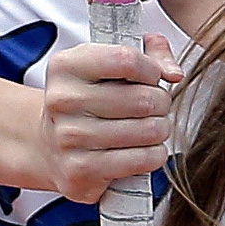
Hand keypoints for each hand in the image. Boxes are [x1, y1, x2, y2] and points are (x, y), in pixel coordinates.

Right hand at [38, 35, 179, 203]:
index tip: (151, 78)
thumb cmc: (90, 102)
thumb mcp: (110, 65)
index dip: (152, 70)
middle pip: (143, 99)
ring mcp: (69, 138)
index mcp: (66, 66)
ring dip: (160, 130)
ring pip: (148, 131)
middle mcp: (62, 100)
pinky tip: (142, 150)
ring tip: (148, 129)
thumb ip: (151, 55)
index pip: (127, 60)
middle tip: (154, 108)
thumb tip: (174, 73)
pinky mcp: (80, 170)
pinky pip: (142, 160)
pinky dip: (154, 155)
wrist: (50, 147)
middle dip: (161, 103)